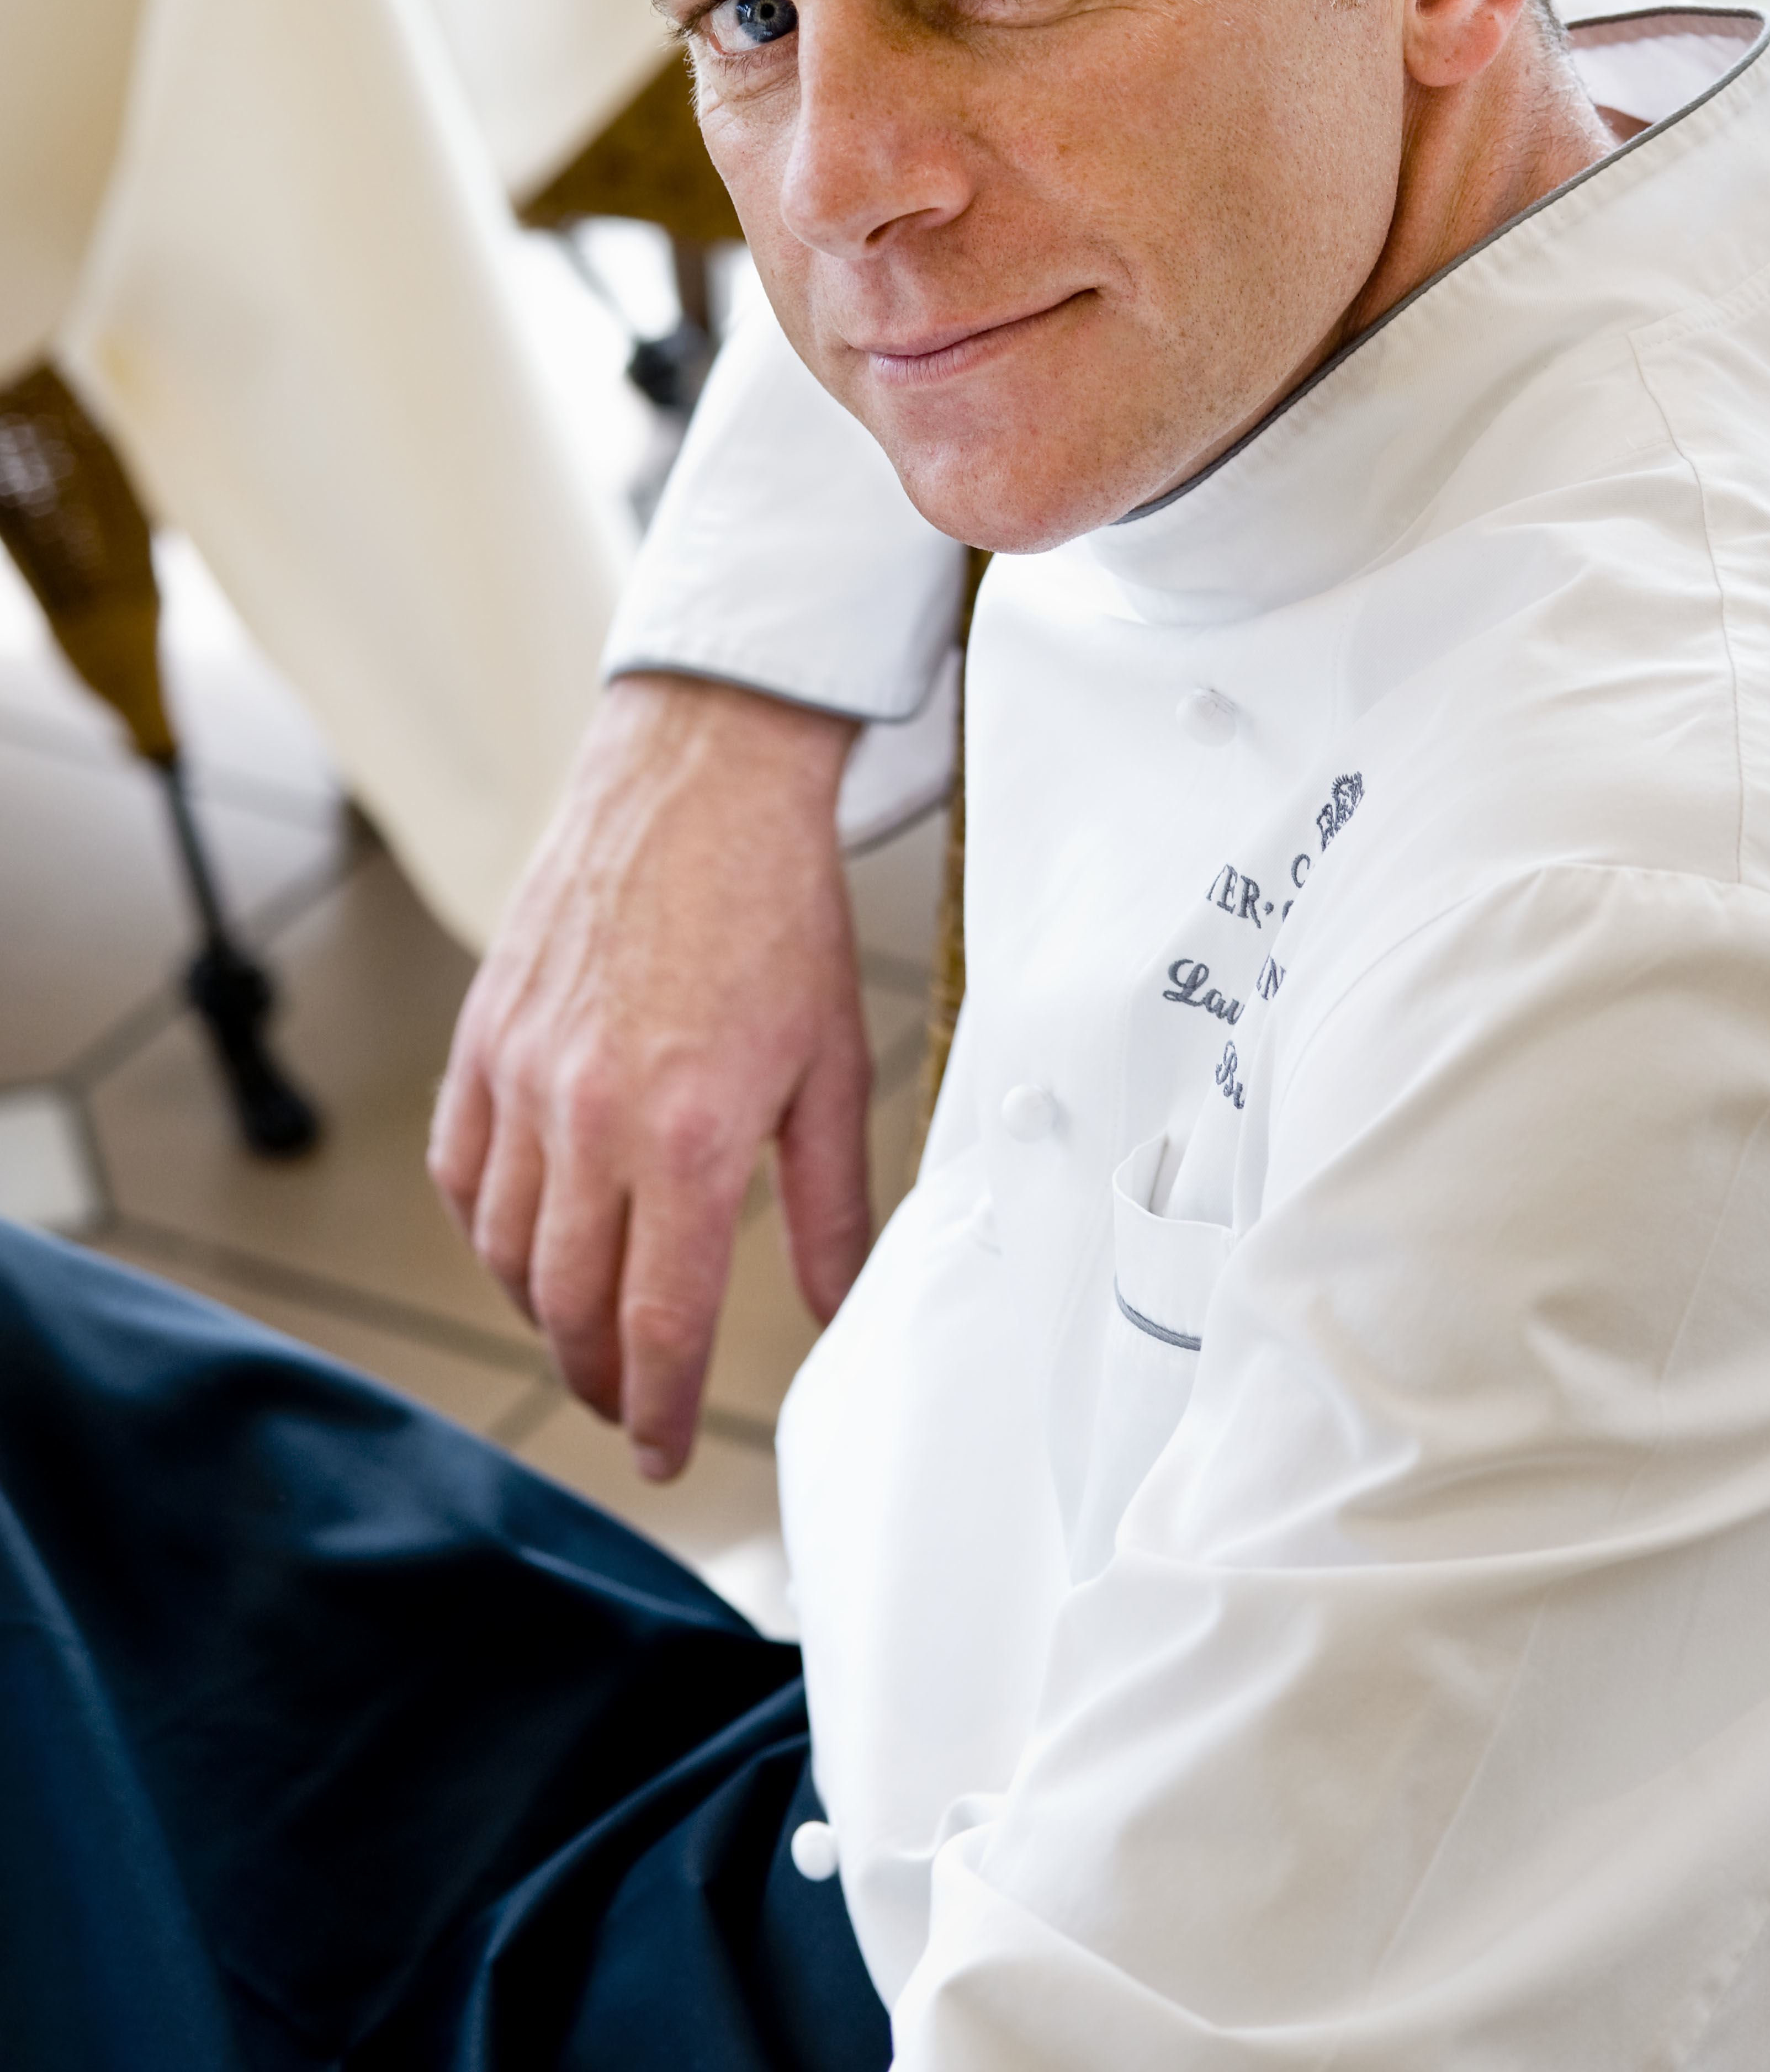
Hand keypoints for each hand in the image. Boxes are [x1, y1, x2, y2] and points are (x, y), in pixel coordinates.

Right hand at [430, 673, 868, 1476]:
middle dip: (606, 1381)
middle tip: (638, 1408)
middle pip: (571, 1307)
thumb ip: (832, 1209)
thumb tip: (840, 1313)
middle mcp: (590, 1117)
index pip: (661, 1323)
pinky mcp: (483, 1038)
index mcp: (688, 1134)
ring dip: (545, 1315)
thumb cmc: (776, 912)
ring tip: (592, 1334)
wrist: (698, 782)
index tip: (670, 1456)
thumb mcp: (832, 1068)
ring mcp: (522, 1077)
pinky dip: (487, 1230)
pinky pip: (460, 1173)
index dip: (666, 1410)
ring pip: (505, 1252)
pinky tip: (528, 1243)